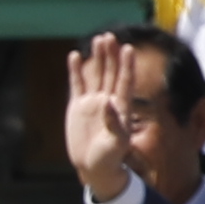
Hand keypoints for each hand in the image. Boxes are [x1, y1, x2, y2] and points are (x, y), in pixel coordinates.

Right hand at [60, 37, 137, 201]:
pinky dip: (76, 71)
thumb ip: (113, 123)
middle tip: (109, 36)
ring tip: (98, 39)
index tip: (129, 48)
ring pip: (96, 74)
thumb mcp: (115, 143)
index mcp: (121, 107)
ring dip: (97, 58)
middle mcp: (108, 100)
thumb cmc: (110, 158)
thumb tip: (106, 102)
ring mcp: (93, 102)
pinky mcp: (78, 107)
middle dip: (111, 55)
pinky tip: (75, 56)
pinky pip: (77, 84)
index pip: (125, 81)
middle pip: (111, 72)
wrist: (94, 167)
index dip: (127, 65)